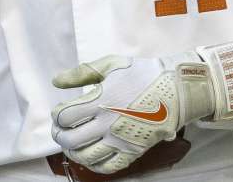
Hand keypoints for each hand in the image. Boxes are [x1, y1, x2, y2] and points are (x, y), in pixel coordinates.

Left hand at [50, 54, 214, 174]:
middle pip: (70, 139)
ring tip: (72, 143)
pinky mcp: (133, 150)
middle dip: (59, 135)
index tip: (60, 111)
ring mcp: (121, 139)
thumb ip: (81, 73)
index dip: (56, 115)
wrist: (176, 88)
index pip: (65, 116)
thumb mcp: (111, 64)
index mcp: (101, 100)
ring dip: (72, 151)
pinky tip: (90, 156)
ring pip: (85, 156)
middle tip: (60, 130)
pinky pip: (108, 167)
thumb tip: (56, 81)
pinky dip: (93, 165)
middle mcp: (109, 123)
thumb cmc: (143, 74)